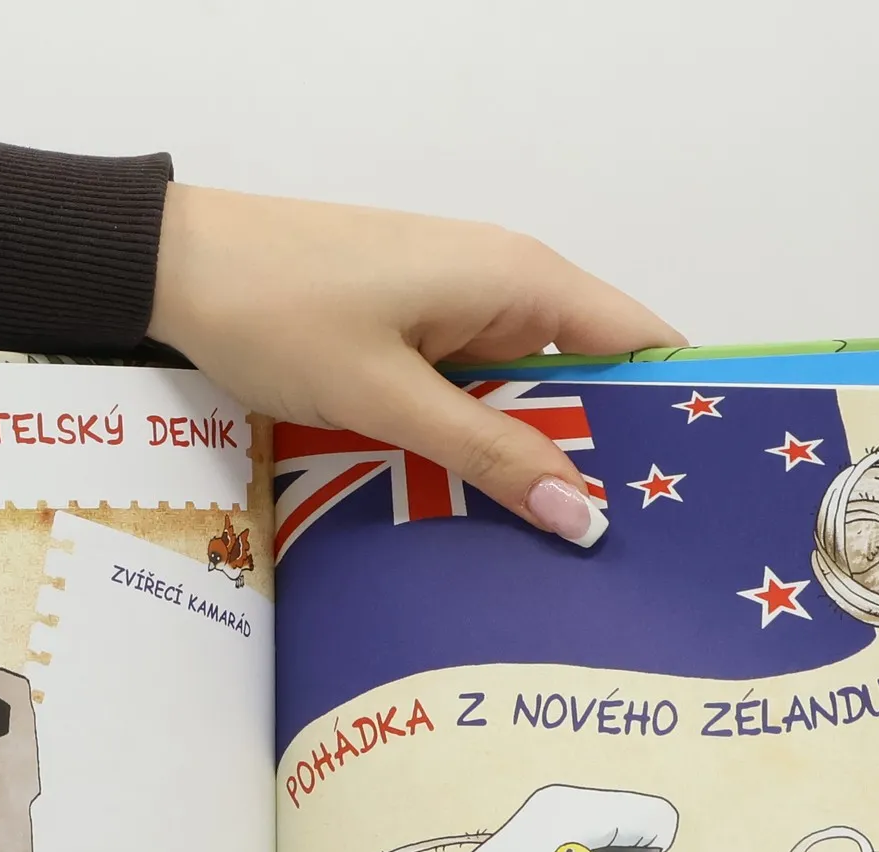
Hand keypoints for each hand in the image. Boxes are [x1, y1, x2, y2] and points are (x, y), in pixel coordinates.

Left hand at [149, 184, 683, 547]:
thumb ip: (490, 457)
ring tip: (573, 554)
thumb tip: (583, 518)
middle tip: (636, 555)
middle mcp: (506, 287)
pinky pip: (478, 398)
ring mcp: (460, 312)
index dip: (678, 410)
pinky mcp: (419, 337)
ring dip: (544, 463)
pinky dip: (490, 448)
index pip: (639, 343)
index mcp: (521, 280)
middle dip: (610, 457)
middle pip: (592, 379)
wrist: (176, 269)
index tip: (702, 494)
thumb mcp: (390, 398)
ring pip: (531, 398)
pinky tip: (494, 516)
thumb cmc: (282, 312)